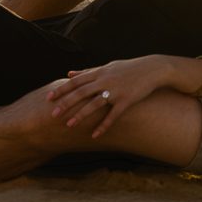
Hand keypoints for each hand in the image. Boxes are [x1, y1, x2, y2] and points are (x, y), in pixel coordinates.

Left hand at [46, 57, 168, 139]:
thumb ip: (87, 72)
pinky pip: (113, 115)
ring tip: (69, 125)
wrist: (152, 69)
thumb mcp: (106, 67)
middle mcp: (105, 80)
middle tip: (53, 114)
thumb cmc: (128, 68)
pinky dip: (104, 125)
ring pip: (94, 104)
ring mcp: (116, 91)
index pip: (76, 81)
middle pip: (81, 93)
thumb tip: (69, 73)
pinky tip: (95, 134)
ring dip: (81, 115)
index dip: (62, 90)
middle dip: (66, 103)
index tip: (49, 98)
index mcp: (99, 72)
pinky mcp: (126, 101)